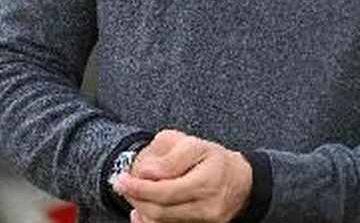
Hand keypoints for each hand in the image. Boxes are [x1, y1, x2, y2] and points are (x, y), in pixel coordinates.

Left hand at [114, 129, 251, 222]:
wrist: (239, 180)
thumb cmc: (212, 158)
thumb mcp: (192, 144)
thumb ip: (168, 157)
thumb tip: (146, 172)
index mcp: (208, 180)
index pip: (166, 191)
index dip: (139, 188)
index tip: (120, 179)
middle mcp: (209, 206)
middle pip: (161, 211)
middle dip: (136, 199)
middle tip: (122, 185)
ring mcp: (206, 221)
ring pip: (163, 222)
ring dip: (142, 209)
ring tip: (133, 194)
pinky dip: (151, 221)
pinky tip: (141, 210)